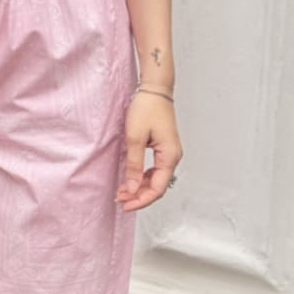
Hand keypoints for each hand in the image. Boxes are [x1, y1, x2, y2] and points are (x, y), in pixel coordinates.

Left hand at [116, 90, 181, 209]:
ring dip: (140, 187)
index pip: (158, 188)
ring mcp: (169, 152)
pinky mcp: (163, 148)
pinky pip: (154, 169)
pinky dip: (142, 176)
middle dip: (139, 195)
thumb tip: (132, 187)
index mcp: (169, 156)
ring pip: (156, 178)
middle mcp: (172, 156)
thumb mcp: (135, 138)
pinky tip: (130, 178)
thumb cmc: (147, 108)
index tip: (126, 204)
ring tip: (122, 190)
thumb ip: (134, 165)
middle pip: (158, 186)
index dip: (141, 200)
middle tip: (120, 199)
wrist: (154, 89)